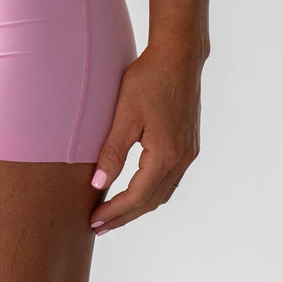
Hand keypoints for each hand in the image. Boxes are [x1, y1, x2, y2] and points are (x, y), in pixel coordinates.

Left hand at [89, 41, 203, 232]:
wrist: (179, 56)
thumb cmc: (149, 79)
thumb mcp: (125, 114)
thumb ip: (112, 152)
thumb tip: (98, 184)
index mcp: (166, 155)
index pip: (137, 197)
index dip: (114, 212)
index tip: (93, 221)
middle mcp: (182, 159)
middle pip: (151, 201)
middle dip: (125, 215)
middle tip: (99, 226)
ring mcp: (189, 152)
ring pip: (163, 192)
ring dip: (139, 206)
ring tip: (114, 212)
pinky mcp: (189, 144)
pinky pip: (170, 179)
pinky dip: (151, 190)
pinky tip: (137, 188)